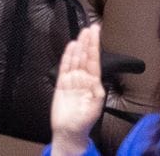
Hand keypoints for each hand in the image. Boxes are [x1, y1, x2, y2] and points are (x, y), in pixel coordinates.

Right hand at [50, 24, 104, 155]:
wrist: (69, 131)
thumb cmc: (84, 120)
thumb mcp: (95, 107)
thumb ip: (97, 92)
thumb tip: (96, 79)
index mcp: (93, 82)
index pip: (94, 60)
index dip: (95, 46)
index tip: (96, 33)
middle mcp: (83, 78)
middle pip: (85, 56)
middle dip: (88, 42)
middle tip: (90, 27)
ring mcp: (72, 80)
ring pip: (75, 59)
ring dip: (79, 46)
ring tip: (82, 33)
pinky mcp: (61, 84)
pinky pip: (64, 67)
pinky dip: (67, 56)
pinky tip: (70, 47)